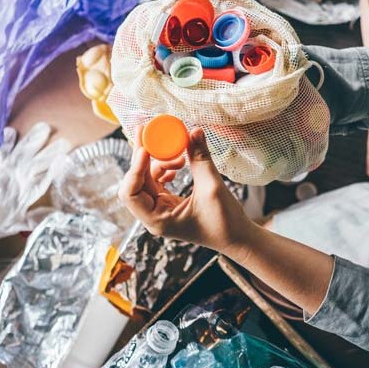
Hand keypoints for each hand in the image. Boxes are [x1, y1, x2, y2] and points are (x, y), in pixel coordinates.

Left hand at [119, 126, 255, 255]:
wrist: (237, 237)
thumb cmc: (225, 221)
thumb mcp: (212, 186)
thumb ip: (200, 158)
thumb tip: (194, 130)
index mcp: (157, 220)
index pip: (131, 193)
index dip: (135, 169)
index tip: (145, 148)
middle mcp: (154, 216)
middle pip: (136, 182)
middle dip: (143, 157)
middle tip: (147, 131)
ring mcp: (160, 209)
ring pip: (146, 179)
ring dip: (159, 162)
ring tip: (181, 157)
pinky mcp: (168, 203)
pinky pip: (157, 181)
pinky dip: (165, 169)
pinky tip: (179, 165)